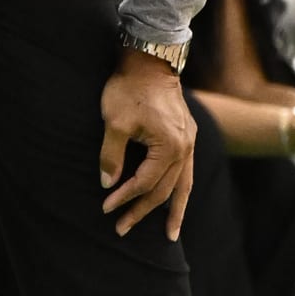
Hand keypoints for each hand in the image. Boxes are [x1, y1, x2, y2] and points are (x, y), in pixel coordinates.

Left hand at [99, 51, 195, 238]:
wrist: (150, 60)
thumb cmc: (129, 89)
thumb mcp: (114, 122)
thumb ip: (111, 156)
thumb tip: (108, 184)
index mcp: (169, 146)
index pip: (144, 182)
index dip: (123, 198)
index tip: (105, 208)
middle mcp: (185, 148)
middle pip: (164, 190)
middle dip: (142, 211)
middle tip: (122, 229)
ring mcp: (190, 142)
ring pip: (183, 185)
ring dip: (174, 211)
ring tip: (170, 235)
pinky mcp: (187, 135)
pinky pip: (186, 172)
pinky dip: (181, 190)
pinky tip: (177, 202)